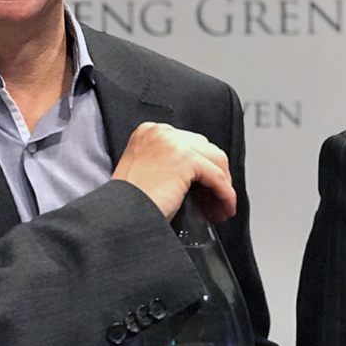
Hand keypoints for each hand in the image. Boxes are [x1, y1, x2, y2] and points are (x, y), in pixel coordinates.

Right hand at [111, 122, 236, 221]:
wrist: (120, 214)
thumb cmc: (129, 201)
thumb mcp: (143, 169)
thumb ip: (164, 161)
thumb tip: (195, 175)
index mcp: (148, 131)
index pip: (187, 143)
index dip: (201, 167)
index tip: (205, 188)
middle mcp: (160, 131)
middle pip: (204, 148)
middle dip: (214, 174)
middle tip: (214, 200)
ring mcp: (174, 143)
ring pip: (216, 159)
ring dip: (223, 185)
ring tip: (220, 207)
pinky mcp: (186, 159)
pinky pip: (217, 177)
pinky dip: (225, 195)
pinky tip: (223, 209)